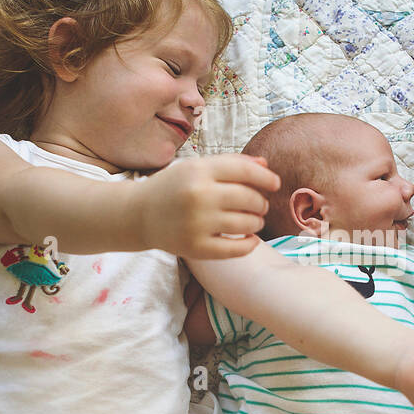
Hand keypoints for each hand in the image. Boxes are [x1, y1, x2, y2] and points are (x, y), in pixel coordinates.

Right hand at [137, 155, 279, 258]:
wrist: (138, 214)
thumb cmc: (173, 187)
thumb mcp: (196, 167)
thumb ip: (230, 164)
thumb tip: (266, 167)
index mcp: (199, 170)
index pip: (246, 172)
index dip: (266, 178)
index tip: (275, 184)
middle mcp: (198, 195)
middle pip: (250, 198)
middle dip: (261, 203)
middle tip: (260, 206)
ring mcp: (197, 223)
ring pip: (247, 224)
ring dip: (257, 222)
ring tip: (254, 221)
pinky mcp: (196, 248)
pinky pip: (236, 249)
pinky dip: (249, 244)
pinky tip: (249, 239)